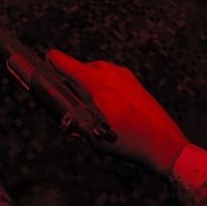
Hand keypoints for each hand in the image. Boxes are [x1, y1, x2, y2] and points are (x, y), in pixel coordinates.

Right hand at [46, 49, 189, 176]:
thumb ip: (71, 120)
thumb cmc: (127, 141)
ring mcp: (122, 73)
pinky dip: (101, 87)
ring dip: (86, 86)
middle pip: (77, 68)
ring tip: (89, 109)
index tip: (41, 76)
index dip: (47, 66)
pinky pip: (108, 77)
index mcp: (95, 80)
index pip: (60, 60)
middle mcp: (108, 71)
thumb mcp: (93, 135)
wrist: (165, 145)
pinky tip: (106, 109)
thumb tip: (56, 112)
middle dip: (69, 83)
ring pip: (93, 72)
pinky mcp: (132, 80)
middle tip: (68, 105)